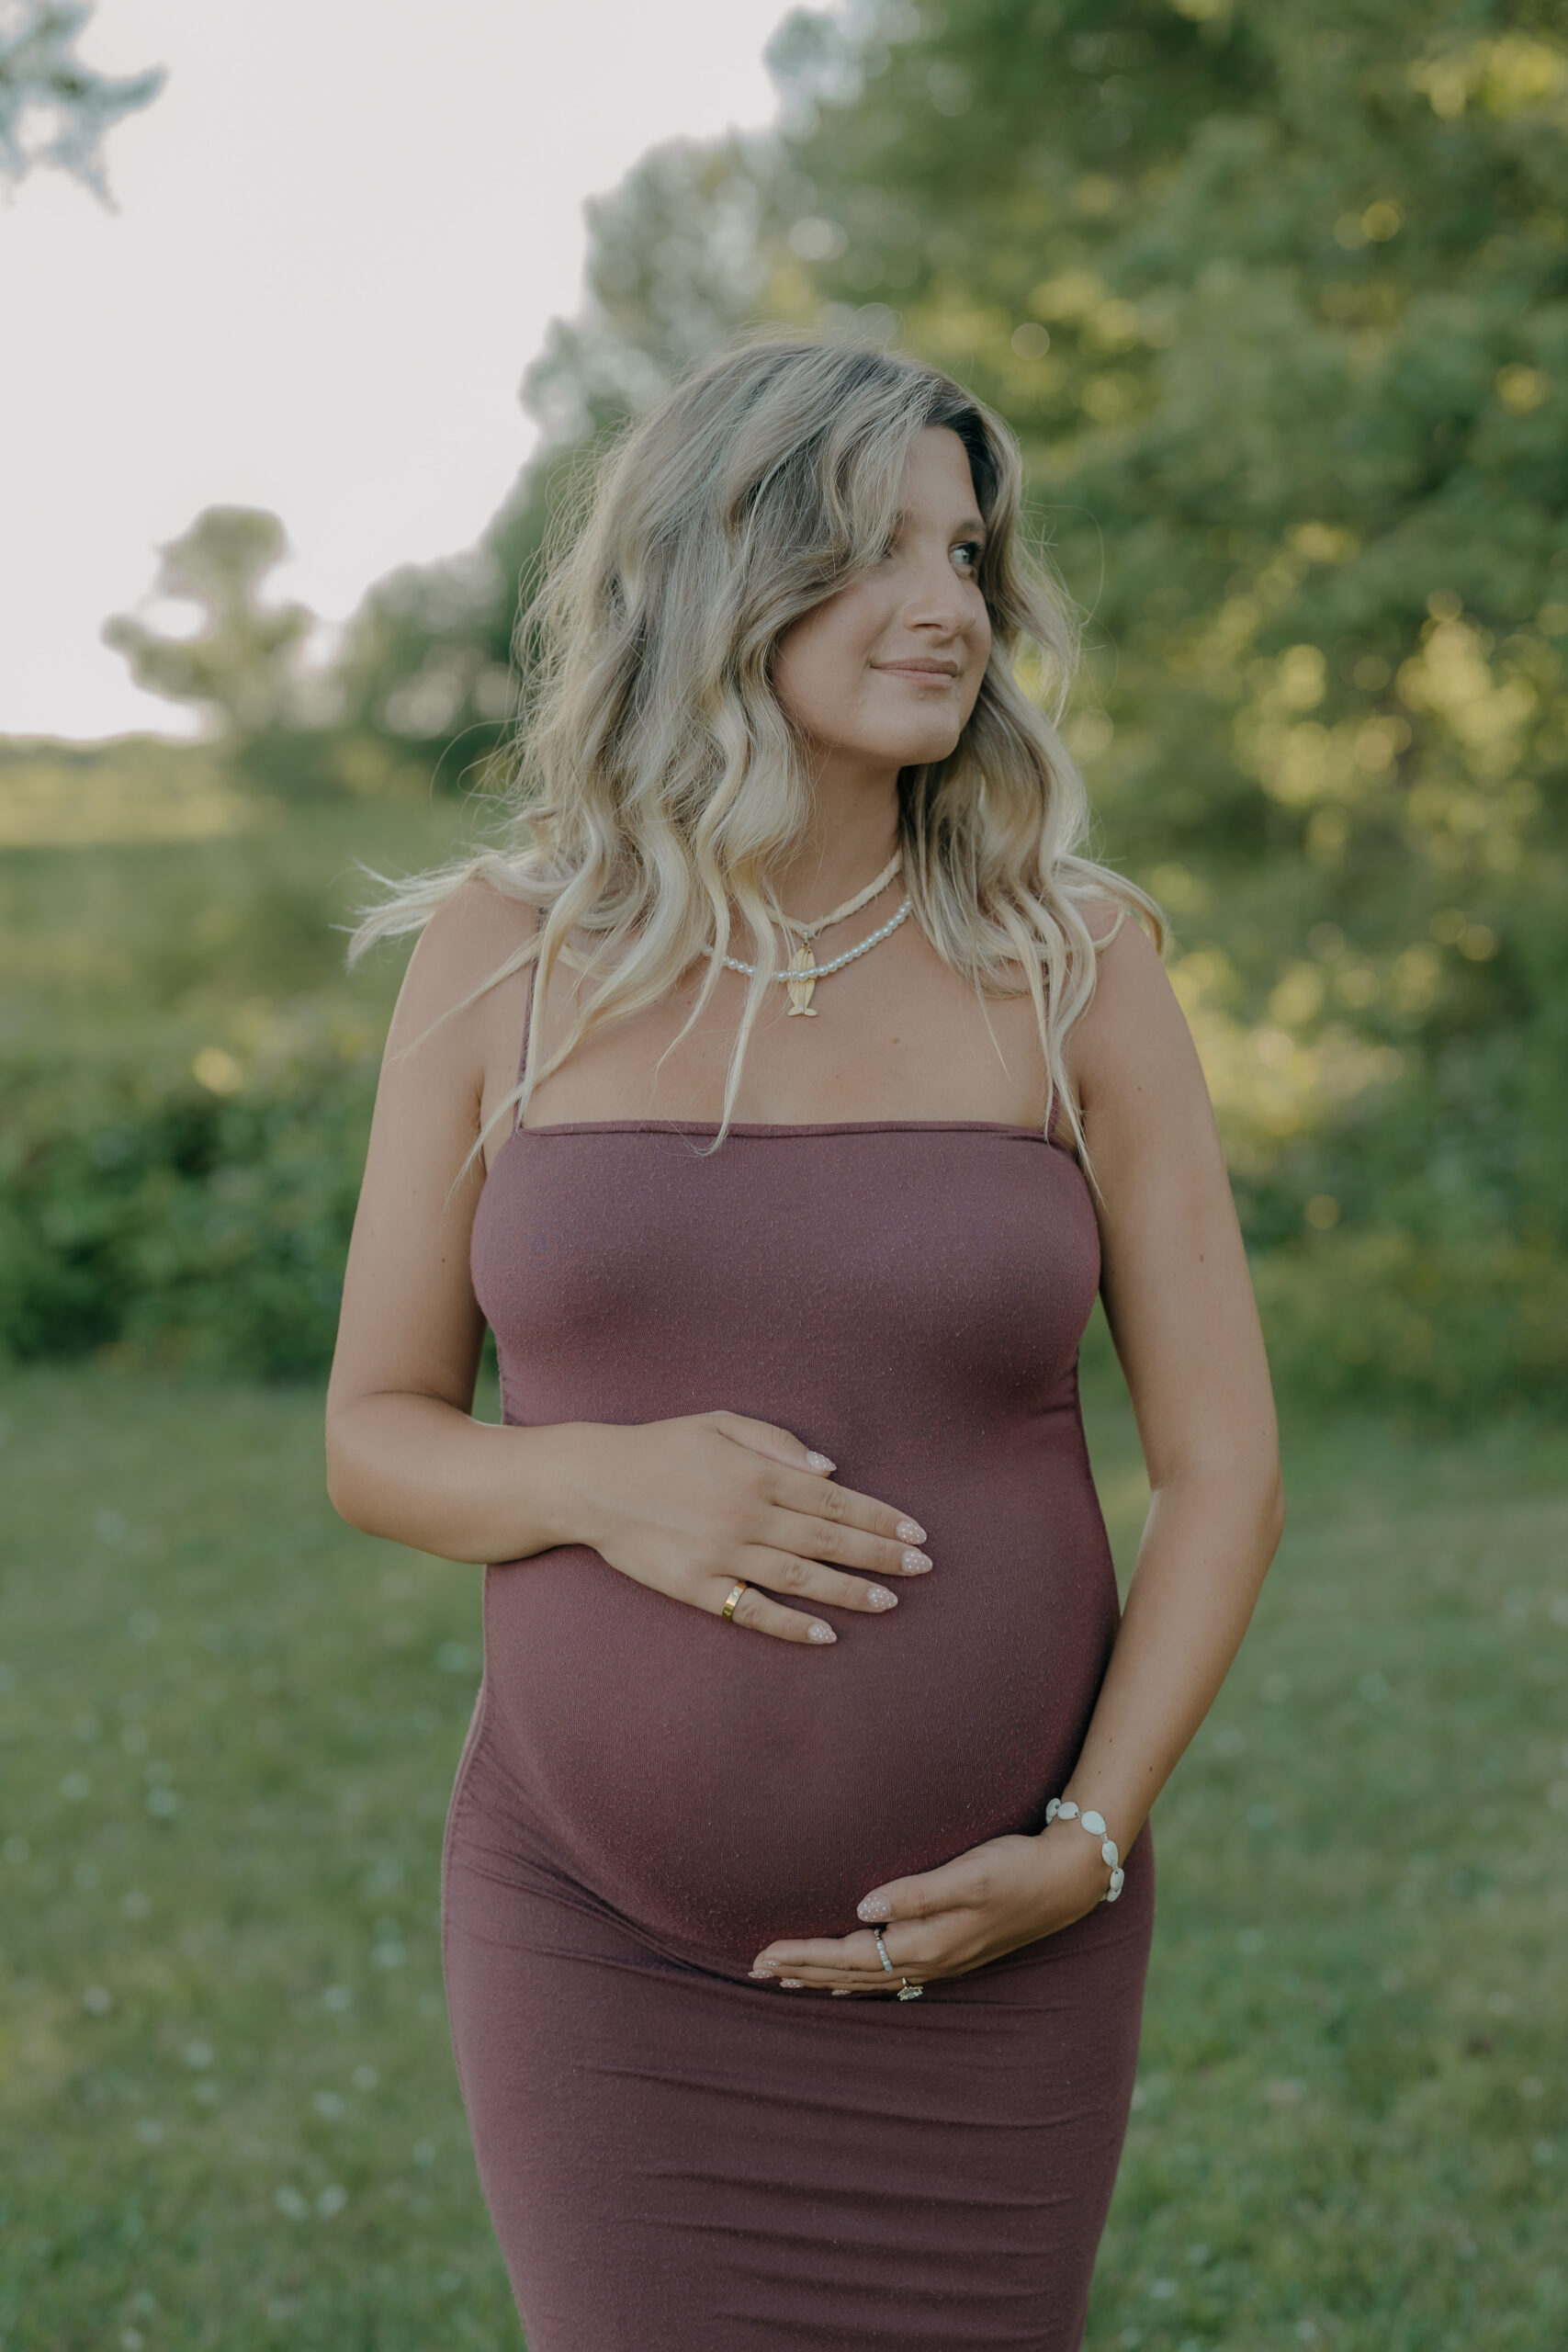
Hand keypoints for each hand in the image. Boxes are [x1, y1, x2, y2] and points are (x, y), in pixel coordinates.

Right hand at [548, 1411, 931, 1645]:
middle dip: (881, 1556)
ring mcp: (722, 1555)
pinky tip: (826, 1635)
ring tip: (890, 1602)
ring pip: (801, 1578)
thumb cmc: (661, 1446)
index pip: (835, 1500)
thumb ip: (777, 1441)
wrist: (592, 1483)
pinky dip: (792, 1625)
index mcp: (756, 1473)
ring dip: (850, 1592)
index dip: (880, 1517)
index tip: (916, 1533)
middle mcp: (746, 1515)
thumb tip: (831, 1469)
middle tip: (922, 1568)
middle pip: (828, 1541)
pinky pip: (753, 1611)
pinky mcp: (696, 1587)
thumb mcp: (719, 1422)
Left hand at [750, 1821, 1112, 1989]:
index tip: (764, 1953)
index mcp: (925, 1943)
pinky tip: (846, 1983)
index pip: (848, 1956)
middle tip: (756, 1970)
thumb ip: (916, 1893)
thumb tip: (863, 1908)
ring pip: (868, 1979)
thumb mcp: (970, 1874)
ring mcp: (939, 1962)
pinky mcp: (949, 1952)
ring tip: (787, 1978)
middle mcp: (928, 1961)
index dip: (804, 1955)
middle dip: (803, 1971)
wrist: (1066, 1882)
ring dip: (825, 1978)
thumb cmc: (1015, 1869)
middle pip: (850, 1974)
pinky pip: (890, 1976)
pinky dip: (859, 1981)